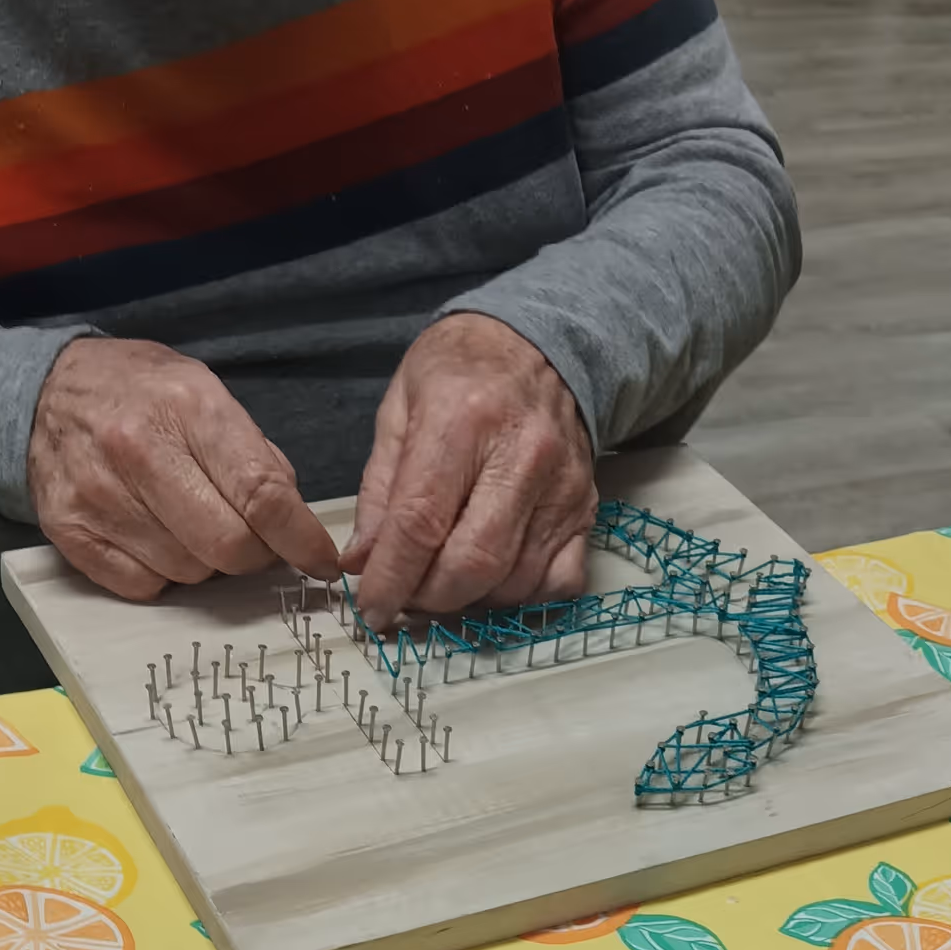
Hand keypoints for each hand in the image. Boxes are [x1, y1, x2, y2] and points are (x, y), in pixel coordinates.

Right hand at [27, 337, 339, 600]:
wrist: (44, 393)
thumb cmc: (141, 394)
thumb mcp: (206, 394)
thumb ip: (256, 457)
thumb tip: (295, 528)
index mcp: (187, 409)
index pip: (261, 495)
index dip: (300, 541)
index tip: (320, 562)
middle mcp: (139, 451)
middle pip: (228, 548)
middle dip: (254, 556)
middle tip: (250, 541)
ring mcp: (99, 497)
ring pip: (189, 574)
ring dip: (205, 563)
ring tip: (189, 524)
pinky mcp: (71, 534)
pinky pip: (144, 586)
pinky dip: (161, 574)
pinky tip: (154, 537)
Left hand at [341, 314, 595, 629]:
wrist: (539, 342)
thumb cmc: (460, 372)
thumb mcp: (399, 409)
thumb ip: (380, 490)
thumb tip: (363, 562)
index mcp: (463, 420)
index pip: (421, 523)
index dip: (390, 579)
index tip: (371, 607)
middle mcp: (522, 455)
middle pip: (471, 563)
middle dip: (428, 598)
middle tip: (406, 596)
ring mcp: (562, 487)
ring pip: (512, 582)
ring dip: (469, 600)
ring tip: (443, 581)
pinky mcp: (587, 509)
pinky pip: (558, 581)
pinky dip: (521, 596)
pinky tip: (494, 576)